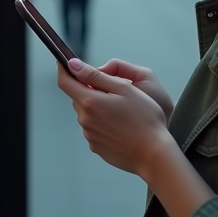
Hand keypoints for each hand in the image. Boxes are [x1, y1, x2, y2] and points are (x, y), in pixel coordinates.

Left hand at [57, 58, 172, 177]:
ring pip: (87, 113)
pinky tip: (121, 126)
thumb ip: (96, 76)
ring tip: (122, 111)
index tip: (65, 62)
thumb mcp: (124, 88)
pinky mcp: (96, 147)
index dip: (63, 69)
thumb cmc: (144, 119)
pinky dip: (102, 123)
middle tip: (112, 90)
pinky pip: (94, 129)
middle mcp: (85, 120)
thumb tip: (73, 65)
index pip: (65, 82)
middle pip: (78, 97)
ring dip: (97, 107)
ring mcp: (89, 136)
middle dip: (89, 89)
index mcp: (90, 102)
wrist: (153, 154)